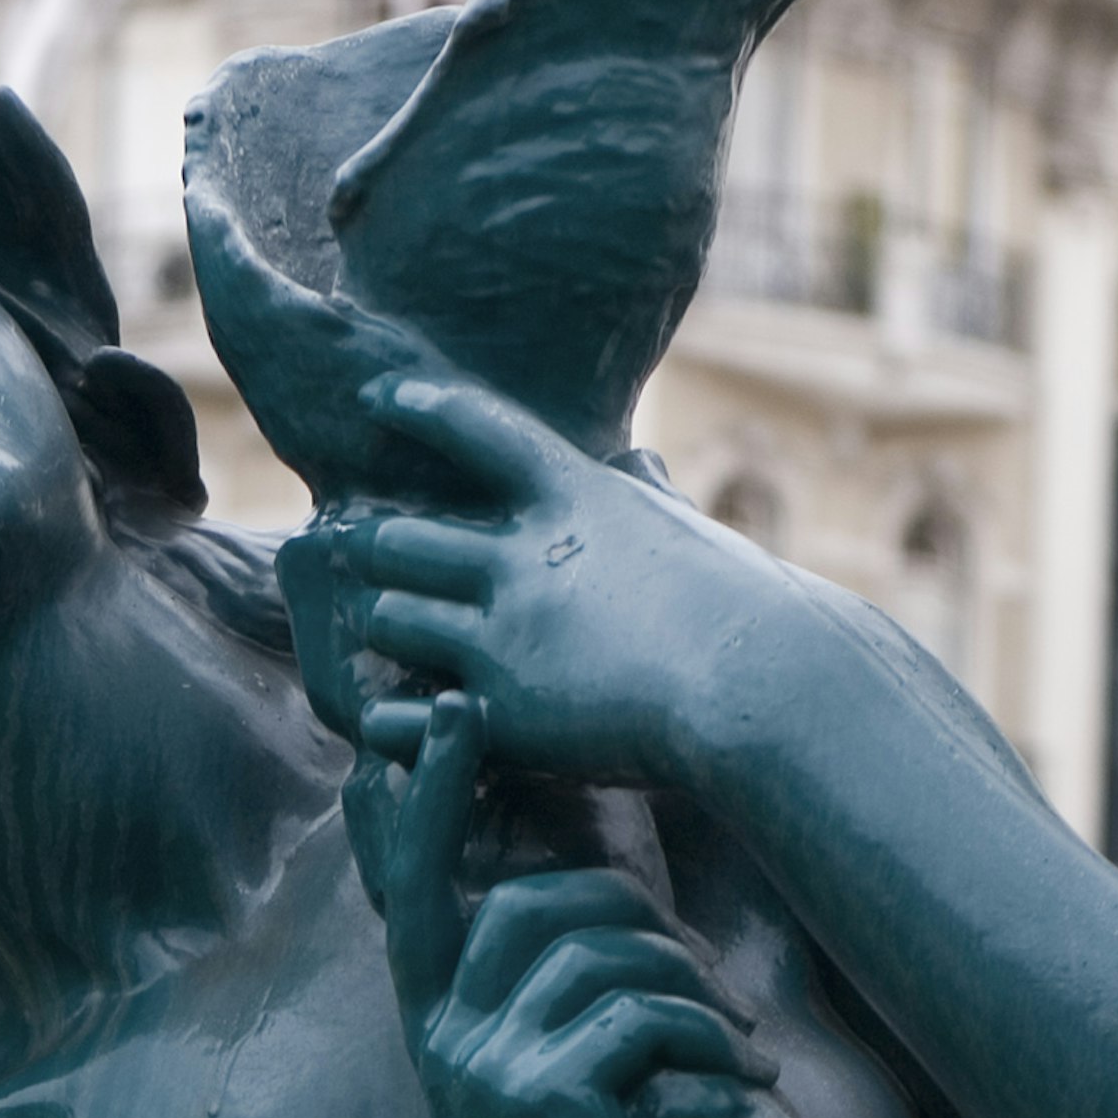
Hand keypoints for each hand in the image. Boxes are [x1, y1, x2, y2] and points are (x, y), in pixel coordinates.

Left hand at [326, 372, 783, 793]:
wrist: (759, 685)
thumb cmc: (750, 610)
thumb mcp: (692, 531)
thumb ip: (649, 498)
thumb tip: (643, 466)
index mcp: (573, 499)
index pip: (479, 430)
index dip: (421, 407)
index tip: (375, 396)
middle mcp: (521, 560)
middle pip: (402, 540)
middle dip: (376, 549)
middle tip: (359, 552)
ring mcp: (505, 635)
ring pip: (391, 618)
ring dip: (384, 626)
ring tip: (386, 636)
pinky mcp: (503, 713)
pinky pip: (405, 715)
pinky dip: (390, 718)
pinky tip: (385, 720)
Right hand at [379, 700, 742, 1117]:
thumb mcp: (562, 1109)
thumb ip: (556, 1016)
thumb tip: (614, 931)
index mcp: (440, 1034)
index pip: (422, 890)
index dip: (428, 804)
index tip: (444, 717)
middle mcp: (447, 1040)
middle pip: (539, 901)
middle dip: (640, 922)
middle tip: (709, 998)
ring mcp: (488, 1064)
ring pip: (603, 950)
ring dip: (692, 992)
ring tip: (735, 1054)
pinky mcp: (547, 1095)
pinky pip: (643, 1012)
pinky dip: (710, 1043)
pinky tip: (743, 1091)